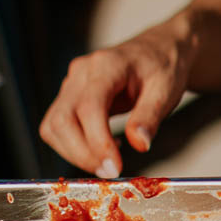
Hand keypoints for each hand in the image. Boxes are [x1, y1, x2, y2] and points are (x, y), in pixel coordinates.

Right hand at [39, 18, 193, 177]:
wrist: (160, 48)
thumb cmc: (164, 66)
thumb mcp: (167, 89)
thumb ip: (150, 116)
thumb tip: (139, 144)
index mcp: (107, 65)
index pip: (89, 107)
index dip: (97, 142)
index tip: (115, 167)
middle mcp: (82, 72)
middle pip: (61, 120)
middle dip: (81, 153)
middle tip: (111, 171)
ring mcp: (72, 82)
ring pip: (53, 126)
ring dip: (74, 152)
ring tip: (107, 162)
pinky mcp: (69, 95)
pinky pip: (58, 126)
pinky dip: (72, 145)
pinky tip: (101, 147)